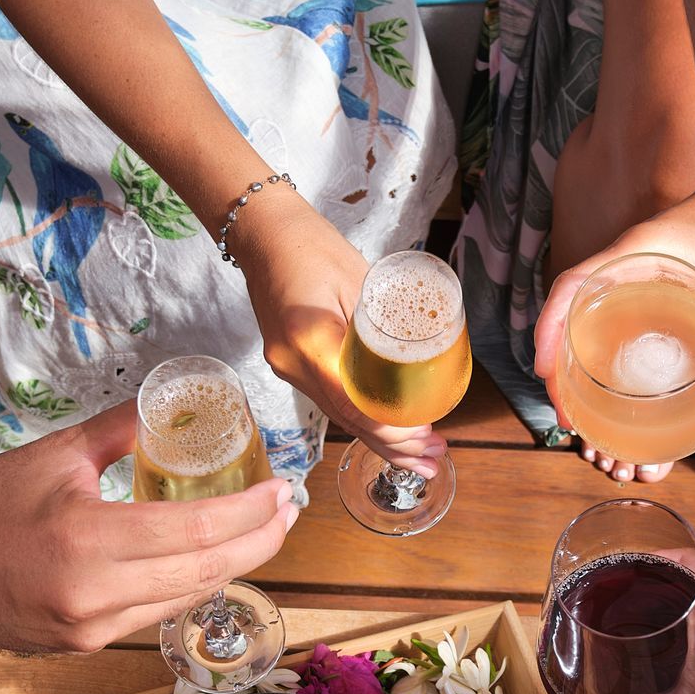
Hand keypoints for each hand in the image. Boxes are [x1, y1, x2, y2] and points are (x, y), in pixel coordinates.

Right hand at [0, 401, 297, 653]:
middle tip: (288, 512)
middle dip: (258, 542)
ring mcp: (92, 627)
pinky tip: (207, 562)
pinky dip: (188, 586)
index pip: (195, 531)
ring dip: (231, 566)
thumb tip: (170, 406)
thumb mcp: (54, 455)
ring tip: (261, 533)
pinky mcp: (85, 645)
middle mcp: (95, 593)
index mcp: (88, 540)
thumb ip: (120, 431)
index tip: (283, 491)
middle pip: (205, 572)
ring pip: (185, 598)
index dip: (249, 513)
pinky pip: (155, 614)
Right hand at [233, 191, 444, 476]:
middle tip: (431, 461)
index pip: (352, 403)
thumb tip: (419, 361)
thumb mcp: (359, 280)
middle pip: (346, 420)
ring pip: (338, 416)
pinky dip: (360, 419)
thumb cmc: (312, 245)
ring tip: (417, 459)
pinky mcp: (290, 365)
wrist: (263, 233)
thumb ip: (382, 324)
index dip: (388, 428)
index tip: (422, 438)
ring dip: (378, 439)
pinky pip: (329, 401)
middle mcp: (293, 364)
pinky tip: (384, 432)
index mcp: (310, 340)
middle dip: (392, 447)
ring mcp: (287, 368)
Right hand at [535, 172, 694, 428]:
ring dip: (572, 359)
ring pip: (583, 315)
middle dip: (555, 361)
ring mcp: (631, 271)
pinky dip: (597, 347)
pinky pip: (608, 315)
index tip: (543, 369)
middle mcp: (623, 263)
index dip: (549, 327)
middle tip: (566, 413)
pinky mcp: (646, 281)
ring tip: (578, 408)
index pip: (571, 286)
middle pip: (568, 310)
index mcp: (633, 253)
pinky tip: (612, 380)